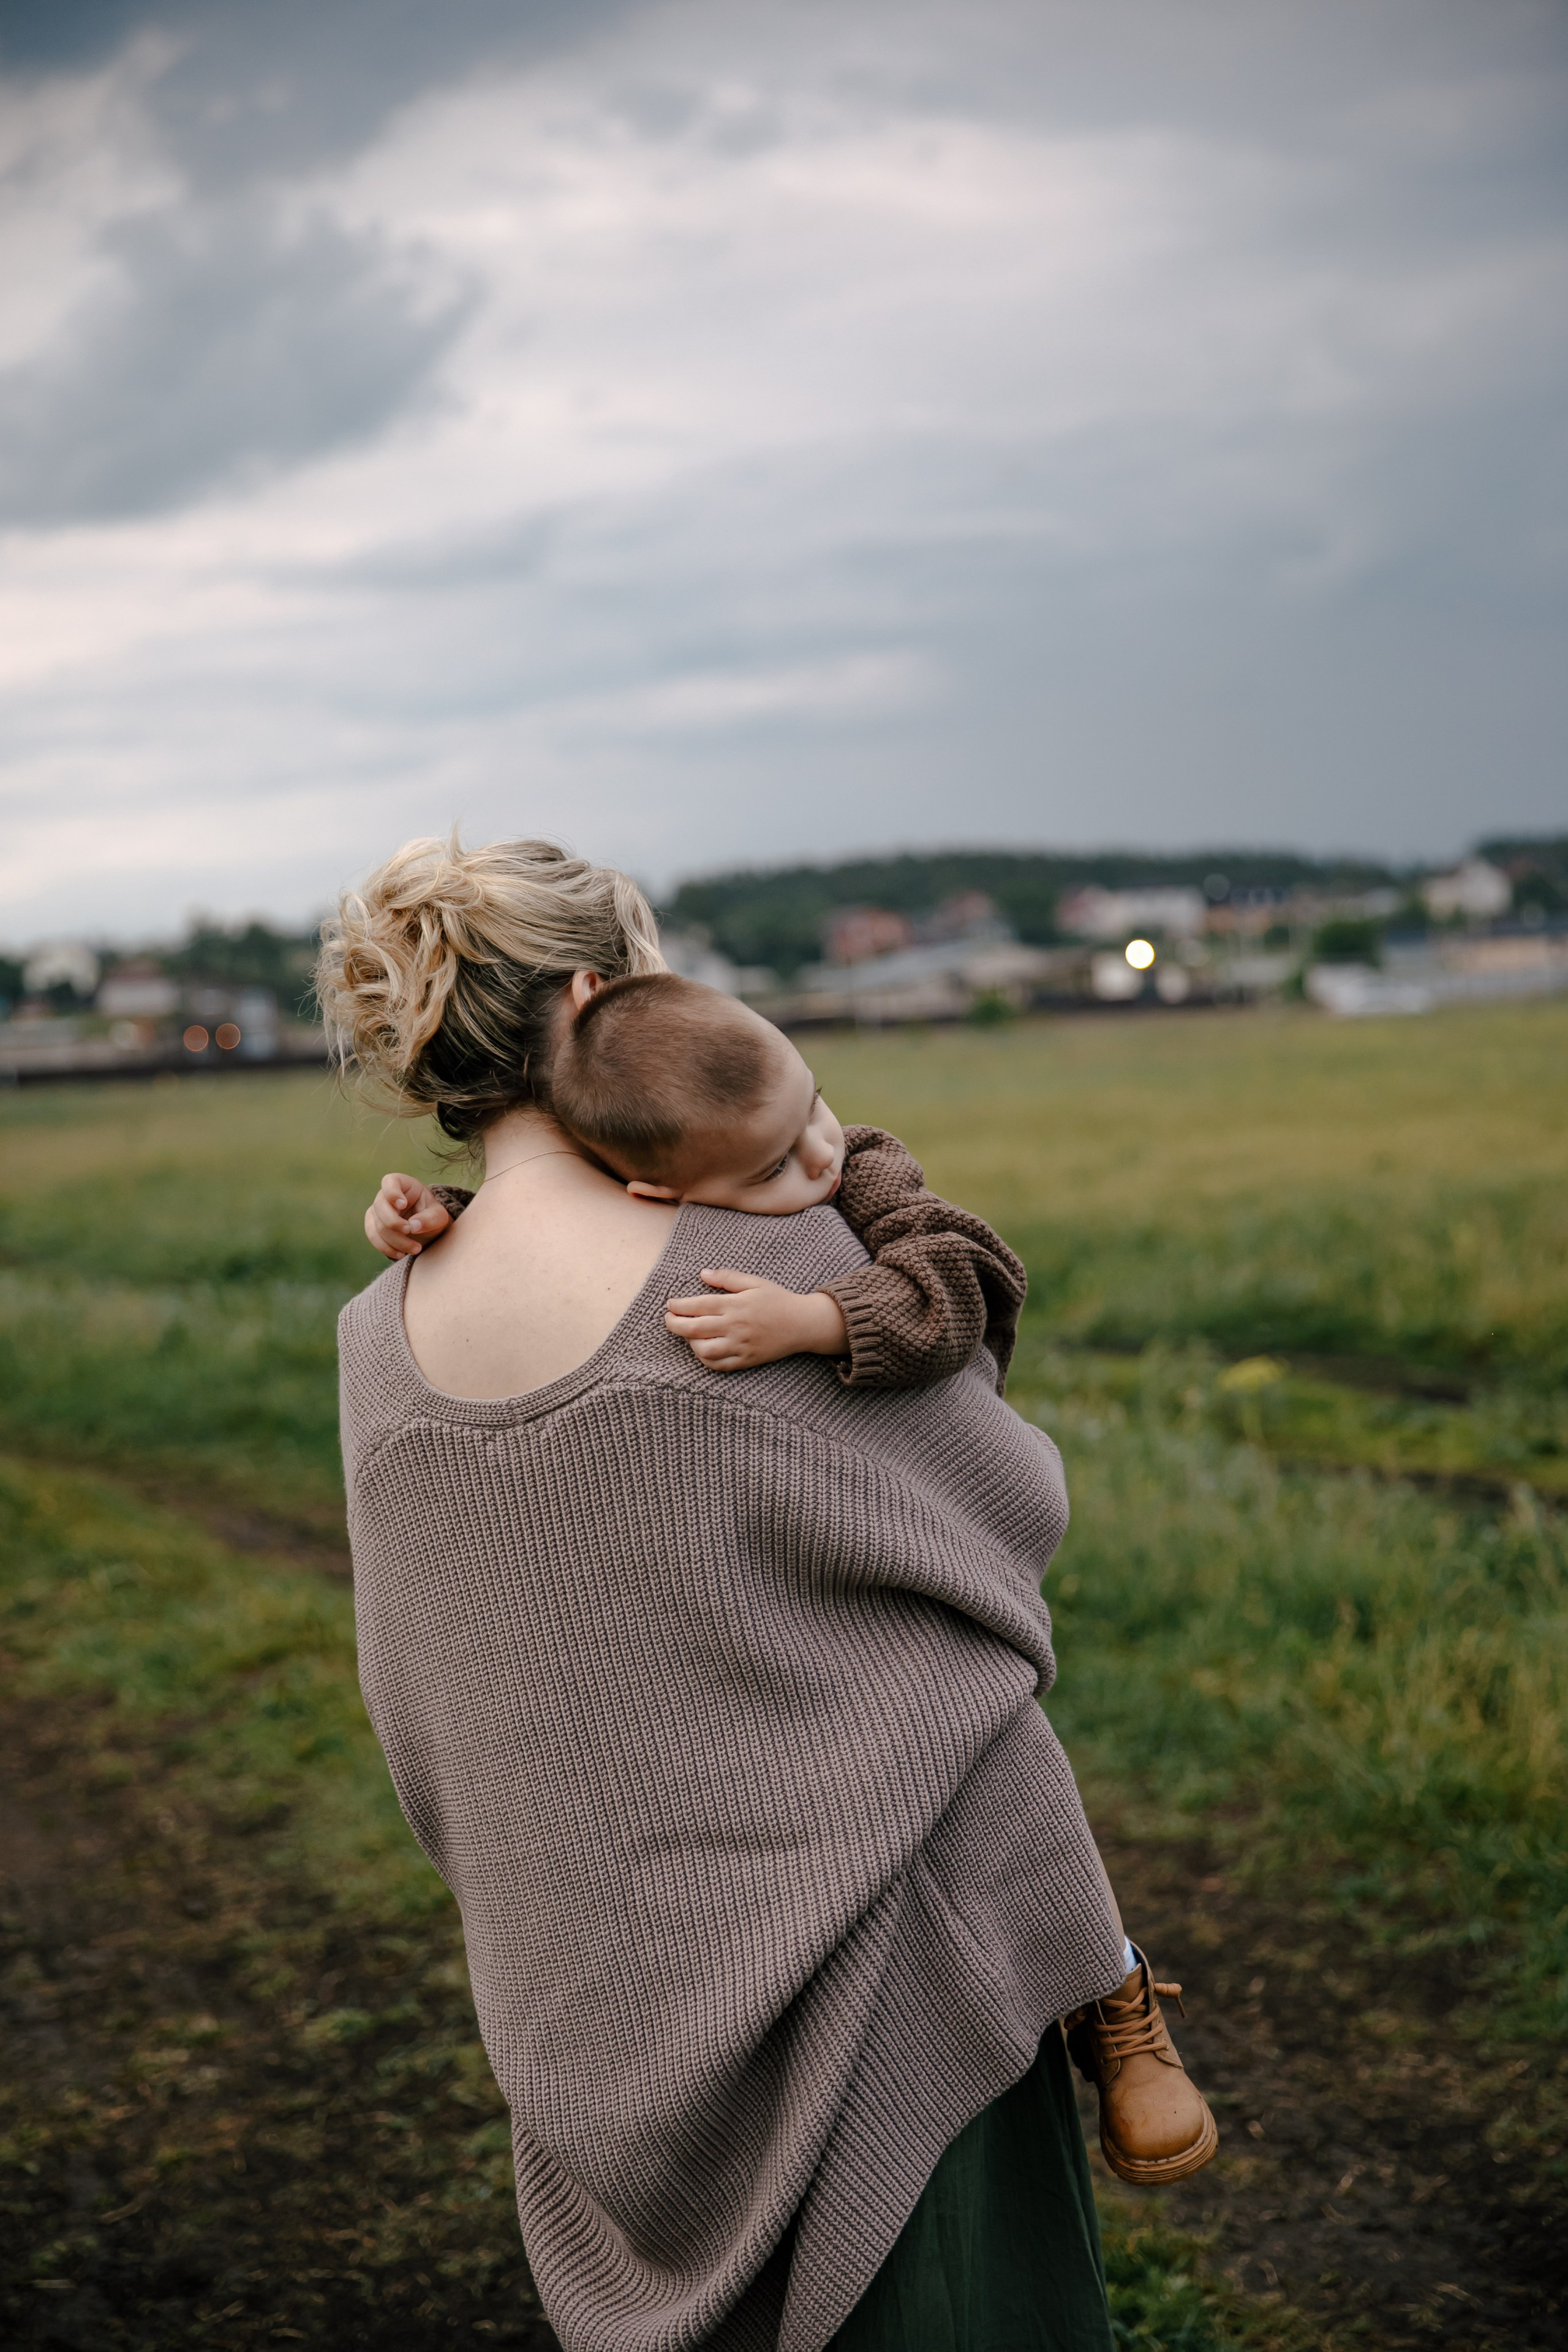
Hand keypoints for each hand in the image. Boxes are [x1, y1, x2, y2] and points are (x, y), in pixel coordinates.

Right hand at [365, 1172, 453, 1259]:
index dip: (393, 1193)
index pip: (390, 1182)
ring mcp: (377, 1211)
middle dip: (394, 1223)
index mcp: (402, 1184)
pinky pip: (373, 1237)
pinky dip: (386, 1248)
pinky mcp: (373, 1226)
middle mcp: (385, 1195)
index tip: (403, 1204)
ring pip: (377, 1226)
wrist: (426, 1229)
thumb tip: (413, 1226)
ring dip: (394, 1241)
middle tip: (411, 1231)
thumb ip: (430, 1218)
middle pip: (380, 1207)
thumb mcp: (439, 1216)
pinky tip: (401, 1254)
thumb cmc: (432, 1216)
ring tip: (415, 1249)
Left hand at [664, 1269, 848, 1371]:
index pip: (698, 1305)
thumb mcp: (754, 1282)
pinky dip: (705, 1359)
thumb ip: (727, 1278)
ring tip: (688, 1334)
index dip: (679, 1305)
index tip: (670, 1304)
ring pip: (704, 1350)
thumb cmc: (777, 1299)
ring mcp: (741, 1345)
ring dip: (689, 1342)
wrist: (802, 1324)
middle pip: (695, 1328)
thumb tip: (703, 1273)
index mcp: (736, 1304)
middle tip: (668, 1319)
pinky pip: (719, 1365)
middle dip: (674, 1324)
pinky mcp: (746, 1360)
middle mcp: (736, 1326)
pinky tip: (701, 1349)